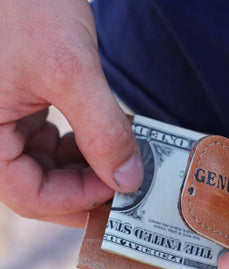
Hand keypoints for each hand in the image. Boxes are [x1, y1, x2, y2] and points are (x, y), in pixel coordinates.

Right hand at [0, 0, 142, 226]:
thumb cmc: (24, 2)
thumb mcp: (69, 69)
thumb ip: (102, 130)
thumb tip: (128, 180)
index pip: (29, 195)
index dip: (77, 200)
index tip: (119, 191)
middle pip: (40, 187)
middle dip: (87, 189)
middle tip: (127, 186)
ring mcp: (4, 123)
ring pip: (49, 169)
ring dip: (88, 170)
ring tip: (122, 159)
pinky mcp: (22, 110)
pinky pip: (52, 146)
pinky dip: (82, 148)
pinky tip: (106, 139)